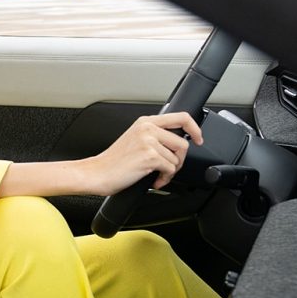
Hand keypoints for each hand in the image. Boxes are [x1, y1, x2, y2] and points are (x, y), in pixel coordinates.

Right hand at [85, 112, 203, 194]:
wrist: (98, 173)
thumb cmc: (113, 161)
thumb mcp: (134, 140)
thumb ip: (154, 136)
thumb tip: (176, 143)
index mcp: (145, 122)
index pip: (181, 117)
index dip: (195, 128)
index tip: (198, 138)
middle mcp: (148, 128)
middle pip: (183, 143)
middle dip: (179, 160)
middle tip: (168, 168)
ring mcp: (148, 141)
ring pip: (176, 159)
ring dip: (169, 171)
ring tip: (156, 175)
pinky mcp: (149, 156)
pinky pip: (170, 169)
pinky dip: (164, 179)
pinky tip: (153, 180)